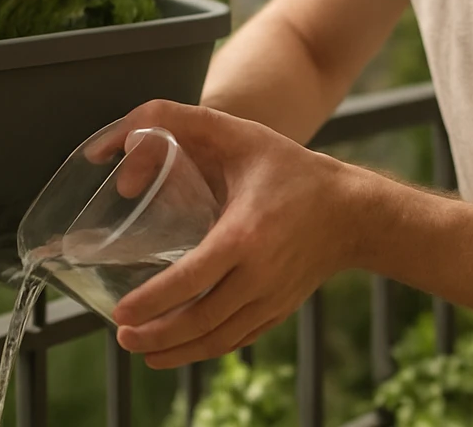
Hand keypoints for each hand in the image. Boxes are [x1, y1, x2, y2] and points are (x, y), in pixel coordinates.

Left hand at [100, 100, 364, 368]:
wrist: (351, 211)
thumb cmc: (290, 169)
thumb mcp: (237, 134)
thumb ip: (178, 121)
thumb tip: (123, 138)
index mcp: (245, 234)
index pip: (192, 279)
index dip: (153, 301)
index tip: (122, 312)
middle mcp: (259, 275)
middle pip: (201, 320)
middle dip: (156, 336)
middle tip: (122, 335)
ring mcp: (271, 299)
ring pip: (217, 339)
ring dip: (176, 351)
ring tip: (143, 351)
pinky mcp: (278, 310)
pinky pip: (236, 340)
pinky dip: (205, 350)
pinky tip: (179, 350)